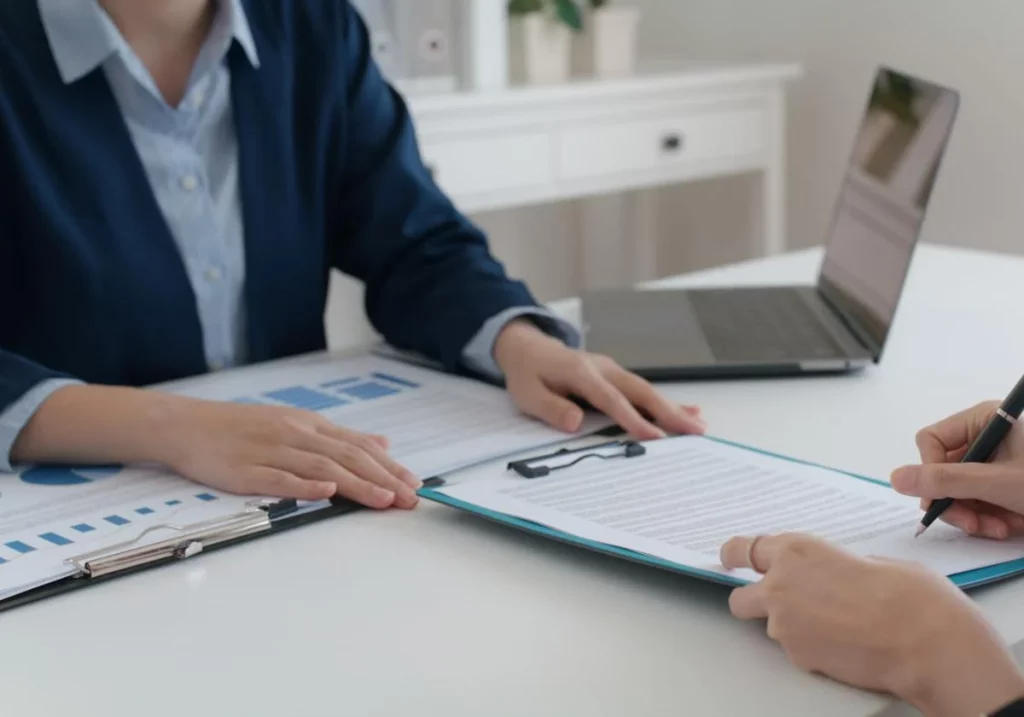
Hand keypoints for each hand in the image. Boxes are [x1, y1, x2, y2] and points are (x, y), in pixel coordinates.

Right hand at [160, 398, 420, 508]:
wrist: (187, 425)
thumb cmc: (244, 428)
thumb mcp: (296, 424)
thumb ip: (339, 437)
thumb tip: (382, 442)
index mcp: (309, 425)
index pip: (358, 446)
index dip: (388, 467)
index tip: (414, 485)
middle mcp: (295, 435)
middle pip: (346, 457)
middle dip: (382, 479)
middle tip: (409, 499)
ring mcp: (270, 451)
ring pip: (320, 468)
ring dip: (355, 485)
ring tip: (383, 501)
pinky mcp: (245, 471)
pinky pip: (278, 479)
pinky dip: (304, 486)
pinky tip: (326, 493)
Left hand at [493, 319, 705, 438]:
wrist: (528, 348)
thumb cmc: (528, 374)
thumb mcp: (528, 394)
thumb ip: (551, 408)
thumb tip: (575, 422)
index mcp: (581, 374)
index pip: (612, 400)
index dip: (634, 420)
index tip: (655, 438)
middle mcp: (603, 369)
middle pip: (641, 392)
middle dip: (669, 412)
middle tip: (695, 431)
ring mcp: (612, 371)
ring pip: (646, 390)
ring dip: (673, 408)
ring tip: (698, 426)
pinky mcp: (615, 376)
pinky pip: (642, 390)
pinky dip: (665, 401)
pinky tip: (687, 410)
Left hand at [720, 534, 1023, 716]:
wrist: (926, 639)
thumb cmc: (909, 594)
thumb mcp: (867, 560)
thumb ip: (832, 564)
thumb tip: (827, 573)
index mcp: (797, 549)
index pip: (744, 549)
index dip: (736, 556)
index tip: (730, 558)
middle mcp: (780, 584)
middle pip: (740, 596)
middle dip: (753, 599)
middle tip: (775, 604)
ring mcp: (784, 623)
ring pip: (772, 627)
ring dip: (793, 626)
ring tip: (839, 628)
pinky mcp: (797, 655)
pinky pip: (797, 650)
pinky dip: (813, 648)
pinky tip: (846, 645)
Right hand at [891, 401, 1023, 538]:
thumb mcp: (999, 484)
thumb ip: (946, 482)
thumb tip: (897, 478)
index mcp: (985, 420)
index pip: (931, 441)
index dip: (931, 472)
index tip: (942, 500)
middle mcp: (989, 437)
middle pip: (944, 470)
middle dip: (959, 502)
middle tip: (973, 525)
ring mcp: (998, 462)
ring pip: (961, 491)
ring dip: (977, 515)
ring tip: (1001, 529)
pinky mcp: (1008, 484)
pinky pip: (981, 501)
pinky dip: (991, 518)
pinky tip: (1011, 527)